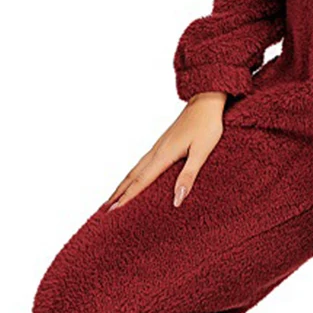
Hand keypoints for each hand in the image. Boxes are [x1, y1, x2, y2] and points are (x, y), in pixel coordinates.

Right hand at [105, 92, 228, 210]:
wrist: (206, 101)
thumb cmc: (207, 126)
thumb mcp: (202, 152)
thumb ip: (188, 176)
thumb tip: (177, 200)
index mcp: (164, 155)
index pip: (141, 181)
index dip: (127, 197)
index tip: (113, 211)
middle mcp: (156, 151)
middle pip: (132, 177)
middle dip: (118, 194)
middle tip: (104, 210)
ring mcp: (158, 147)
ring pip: (135, 170)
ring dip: (122, 185)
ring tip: (112, 198)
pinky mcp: (162, 144)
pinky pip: (142, 163)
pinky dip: (132, 175)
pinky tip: (133, 179)